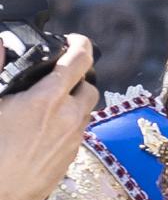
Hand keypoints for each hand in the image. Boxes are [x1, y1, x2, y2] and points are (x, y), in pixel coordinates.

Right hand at [0, 34, 98, 199]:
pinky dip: (69, 121)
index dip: (80, 45)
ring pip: (86, 110)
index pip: (79, 61)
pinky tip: (44, 126)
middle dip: (78, 78)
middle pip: (90, 87)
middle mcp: (68, 118)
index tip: (75, 41)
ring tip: (49, 100)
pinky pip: (78, 131)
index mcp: (47, 100)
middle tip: (58, 75)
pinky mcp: (71, 157)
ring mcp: (73, 139)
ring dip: (74, 100)